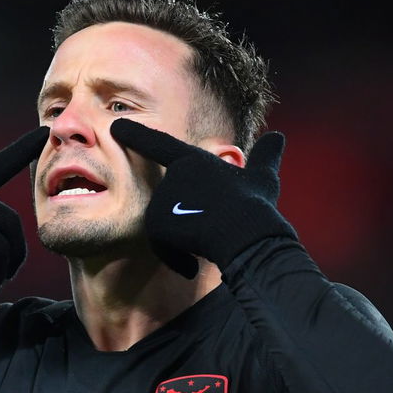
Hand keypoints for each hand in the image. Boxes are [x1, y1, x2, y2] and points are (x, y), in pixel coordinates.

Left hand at [109, 118, 295, 277]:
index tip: (115, 126)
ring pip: (166, 228)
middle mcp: (172, 175)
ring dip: (184, 242)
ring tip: (208, 245)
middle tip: (212, 231)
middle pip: (170, 205)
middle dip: (187, 224)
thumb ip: (265, 157)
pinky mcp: (156, 223)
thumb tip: (278, 137)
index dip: (135, 134)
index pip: (158, 145)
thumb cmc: (255, 206)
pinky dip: (177, 259)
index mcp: (192, 160)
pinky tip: (192, 265)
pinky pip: (162, 247)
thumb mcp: (262, 178)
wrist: (246, 234)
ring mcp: (162, 199)